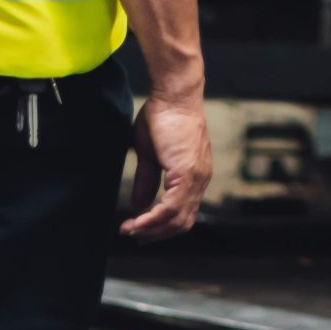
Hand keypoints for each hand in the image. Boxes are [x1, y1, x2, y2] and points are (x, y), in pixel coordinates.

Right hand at [120, 93, 210, 240]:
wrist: (173, 94)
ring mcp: (196, 177)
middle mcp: (200, 179)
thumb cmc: (163, 115)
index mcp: (194, 175)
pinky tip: (137, 222)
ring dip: (152, 230)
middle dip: (155, 234)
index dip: (160, 225)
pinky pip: (172, 208)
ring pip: (177, 219)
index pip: (182, 213)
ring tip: (130, 230)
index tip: (138, 229)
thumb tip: (140, 204)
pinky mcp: (187, 173)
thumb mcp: (151, 153)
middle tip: (133, 235)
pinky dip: (154, 220)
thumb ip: (148, 180)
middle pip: (182, 222)